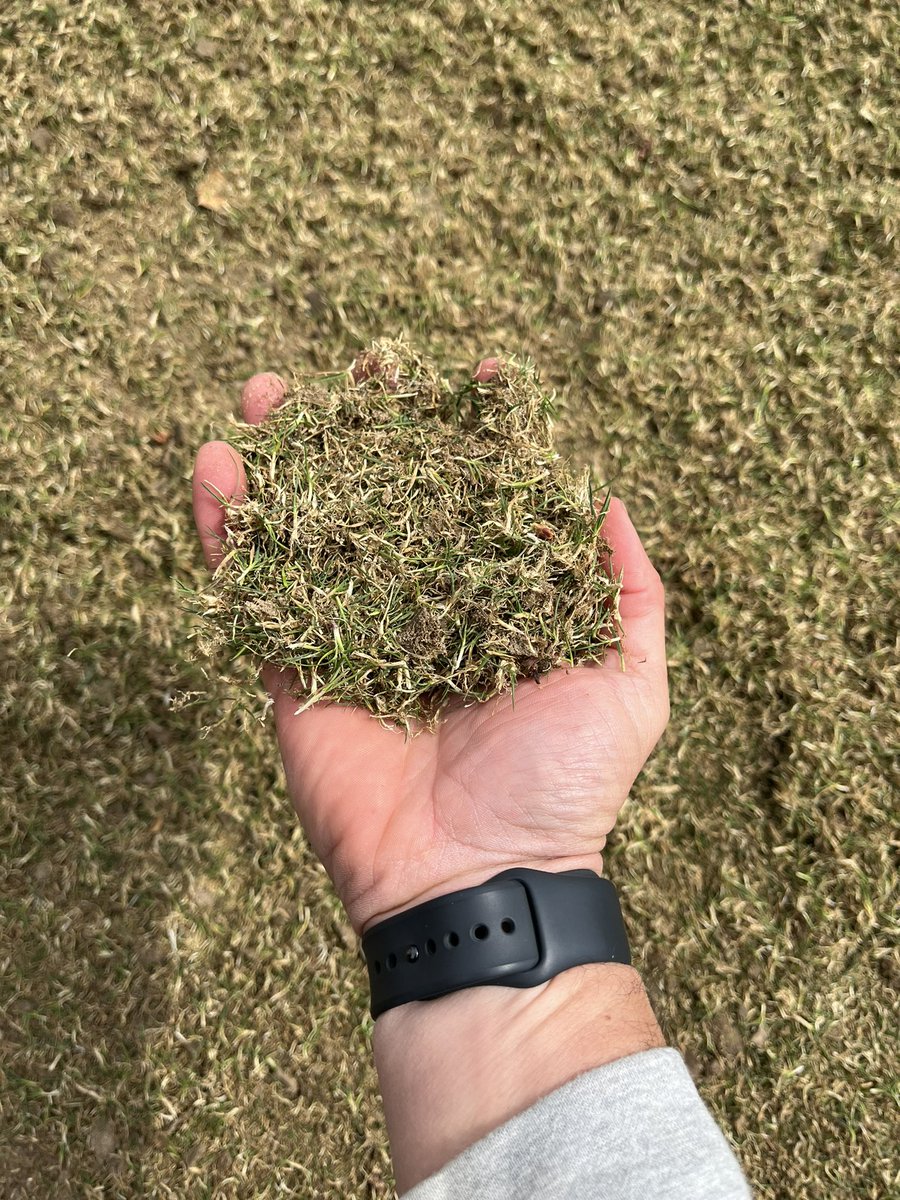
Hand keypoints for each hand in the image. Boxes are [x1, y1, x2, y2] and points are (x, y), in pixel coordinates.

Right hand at [192, 358, 669, 934]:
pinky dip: (228, 533)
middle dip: (366, 432)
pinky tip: (213, 468)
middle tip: (353, 372)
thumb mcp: (630, 684)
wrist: (481, 876)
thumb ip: (626, 592)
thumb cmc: (565, 783)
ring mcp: (352, 636)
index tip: (484, 375)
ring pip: (310, 532)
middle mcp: (422, 608)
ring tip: (262, 396)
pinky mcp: (293, 672)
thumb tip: (605, 497)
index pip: (481, 499)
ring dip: (282, 462)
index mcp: (496, 604)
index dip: (480, 436)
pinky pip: (254, 593)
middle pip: (386, 499)